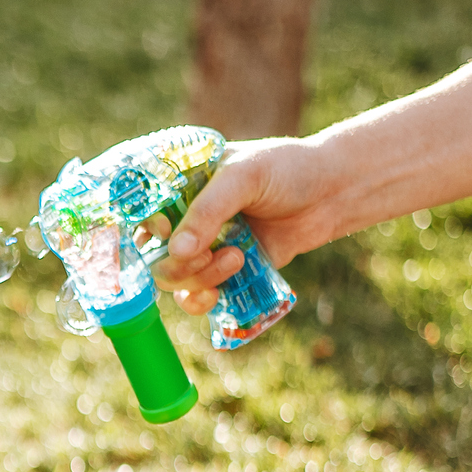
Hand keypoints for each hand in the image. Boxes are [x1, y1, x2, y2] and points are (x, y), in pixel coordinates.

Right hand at [155, 136, 342, 314]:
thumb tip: (177, 252)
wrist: (332, 193)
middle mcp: (185, 219)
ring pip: (173, 279)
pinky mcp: (223, 272)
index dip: (144, 228)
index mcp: (180, 187)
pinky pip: (195, 297)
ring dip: (199, 278)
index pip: (139, 213)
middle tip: (208, 254)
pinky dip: (201, 301)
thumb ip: (208, 211)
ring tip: (237, 259)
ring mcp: (203, 248)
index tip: (164, 231)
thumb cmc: (288, 170)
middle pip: (151, 254)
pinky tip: (218, 294)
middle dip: (176, 263)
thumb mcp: (244, 176)